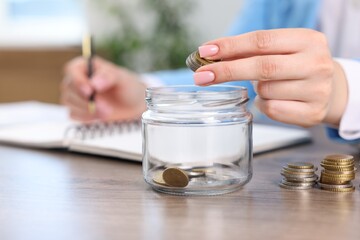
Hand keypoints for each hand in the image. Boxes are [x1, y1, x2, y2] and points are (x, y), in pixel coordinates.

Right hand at [61, 56, 145, 121]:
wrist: (132, 106)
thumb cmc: (126, 87)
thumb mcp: (122, 78)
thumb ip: (108, 77)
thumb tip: (94, 84)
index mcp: (85, 66)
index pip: (72, 70)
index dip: (78, 81)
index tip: (89, 91)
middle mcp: (76, 79)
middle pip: (68, 87)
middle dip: (85, 99)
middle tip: (105, 107)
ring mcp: (74, 95)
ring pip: (69, 102)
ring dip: (87, 110)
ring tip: (107, 112)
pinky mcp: (76, 110)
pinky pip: (73, 114)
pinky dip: (86, 117)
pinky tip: (100, 116)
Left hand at [193, 29, 347, 127]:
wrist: (331, 89)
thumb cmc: (296, 66)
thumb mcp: (281, 50)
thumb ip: (251, 51)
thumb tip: (211, 56)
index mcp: (308, 40)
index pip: (262, 41)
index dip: (231, 46)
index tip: (205, 52)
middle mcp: (316, 64)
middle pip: (262, 67)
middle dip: (227, 71)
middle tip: (201, 76)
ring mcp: (317, 90)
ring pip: (265, 91)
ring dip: (256, 90)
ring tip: (270, 86)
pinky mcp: (312, 113)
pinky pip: (272, 110)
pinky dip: (264, 105)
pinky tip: (276, 99)